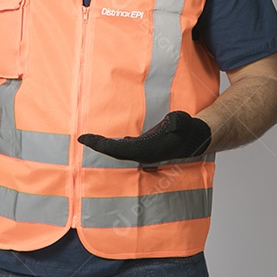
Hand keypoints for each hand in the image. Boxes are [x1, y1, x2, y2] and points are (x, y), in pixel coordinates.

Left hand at [78, 111, 211, 164]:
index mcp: (146, 150)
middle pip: (114, 153)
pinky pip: (124, 149)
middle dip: (98, 146)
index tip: (85, 138)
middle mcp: (142, 155)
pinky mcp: (144, 150)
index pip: (117, 149)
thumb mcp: (182, 121)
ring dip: (105, 147)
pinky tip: (109, 142)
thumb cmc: (185, 128)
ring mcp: (143, 154)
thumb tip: (173, 120)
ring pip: (118, 152)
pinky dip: (113, 146)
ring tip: (91, 140)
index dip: (100, 144)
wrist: (193, 139)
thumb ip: (178, 121)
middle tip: (82, 139)